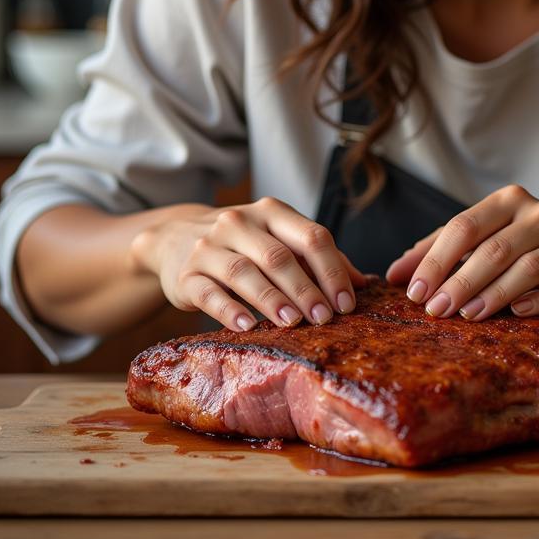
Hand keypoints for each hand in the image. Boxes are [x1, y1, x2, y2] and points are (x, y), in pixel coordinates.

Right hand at [130, 199, 367, 331]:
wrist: (174, 238)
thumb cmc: (243, 244)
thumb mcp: (279, 240)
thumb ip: (319, 259)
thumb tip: (363, 283)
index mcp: (272, 212)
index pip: (311, 236)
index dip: (332, 270)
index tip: (347, 303)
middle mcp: (239, 223)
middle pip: (279, 256)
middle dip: (305, 289)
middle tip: (324, 319)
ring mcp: (209, 247)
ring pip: (244, 272)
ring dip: (272, 299)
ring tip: (293, 324)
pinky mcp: (186, 275)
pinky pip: (208, 292)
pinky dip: (229, 309)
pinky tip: (247, 326)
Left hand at [384, 185, 538, 320]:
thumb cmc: (529, 247)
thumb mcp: (487, 239)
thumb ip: (441, 251)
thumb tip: (394, 274)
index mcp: (509, 200)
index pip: (464, 226)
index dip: (436, 260)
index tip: (413, 292)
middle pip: (492, 249)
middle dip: (460, 281)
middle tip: (435, 310)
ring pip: (526, 268)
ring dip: (493, 294)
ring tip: (468, 315)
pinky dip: (537, 302)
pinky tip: (516, 314)